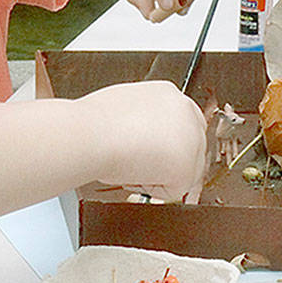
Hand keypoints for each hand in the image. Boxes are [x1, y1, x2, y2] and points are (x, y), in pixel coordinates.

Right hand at [80, 80, 206, 202]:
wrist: (90, 135)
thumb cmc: (94, 123)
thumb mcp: (122, 106)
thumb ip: (143, 117)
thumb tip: (142, 133)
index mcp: (168, 93)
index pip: (182, 121)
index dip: (165, 141)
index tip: (150, 150)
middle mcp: (185, 111)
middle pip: (190, 145)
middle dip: (167, 159)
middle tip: (138, 164)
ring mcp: (191, 138)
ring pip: (183, 169)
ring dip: (157, 173)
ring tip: (128, 164)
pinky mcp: (187, 167)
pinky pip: (173, 189)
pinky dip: (152, 189)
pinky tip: (132, 173)